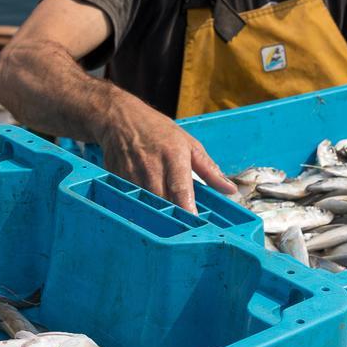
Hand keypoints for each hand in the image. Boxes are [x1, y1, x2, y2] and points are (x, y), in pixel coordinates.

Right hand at [99, 93, 236, 212]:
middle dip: (174, 217)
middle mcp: (152, 167)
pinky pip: (131, 200)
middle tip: (184, 228)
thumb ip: (209, 170)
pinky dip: (140, 207)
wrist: (121, 118)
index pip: (180, 189)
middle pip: (163, 202)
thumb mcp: (189, 144)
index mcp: (173, 156)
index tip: (194, 222)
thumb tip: (229, 189)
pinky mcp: (117, 179)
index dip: (187, 208)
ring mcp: (131, 174)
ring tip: (167, 222)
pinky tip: (147, 208)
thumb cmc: (158, 130)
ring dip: (157, 214)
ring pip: (146, 205)